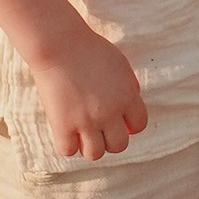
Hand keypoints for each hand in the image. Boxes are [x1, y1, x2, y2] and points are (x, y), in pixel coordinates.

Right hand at [27, 19, 147, 160]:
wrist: (59, 44)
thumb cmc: (88, 49)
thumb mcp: (119, 64)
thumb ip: (128, 87)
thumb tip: (130, 108)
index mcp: (127, 96)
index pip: (139, 125)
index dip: (129, 126)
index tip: (117, 122)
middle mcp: (110, 112)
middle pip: (119, 145)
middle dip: (110, 139)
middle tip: (98, 129)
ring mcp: (86, 121)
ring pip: (95, 154)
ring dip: (89, 145)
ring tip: (81, 133)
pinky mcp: (63, 125)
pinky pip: (69, 150)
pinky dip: (67, 144)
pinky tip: (65, 132)